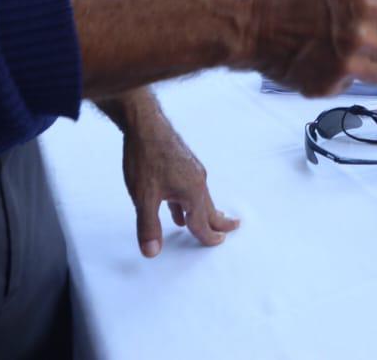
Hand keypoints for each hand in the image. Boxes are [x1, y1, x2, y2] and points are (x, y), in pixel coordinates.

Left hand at [121, 112, 238, 256]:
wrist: (144, 124)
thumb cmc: (146, 157)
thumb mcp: (143, 196)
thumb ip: (148, 226)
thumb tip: (152, 252)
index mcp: (192, 191)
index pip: (201, 222)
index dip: (207, 236)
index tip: (218, 242)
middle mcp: (197, 180)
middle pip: (209, 208)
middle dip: (220, 221)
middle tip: (233, 228)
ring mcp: (192, 169)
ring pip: (200, 197)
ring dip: (204, 211)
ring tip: (209, 219)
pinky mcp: (184, 162)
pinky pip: (191, 187)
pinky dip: (189, 201)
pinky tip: (176, 206)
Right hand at [240, 0, 376, 94]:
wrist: (248, 25)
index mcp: (362, 5)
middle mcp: (358, 38)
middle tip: (366, 34)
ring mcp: (343, 67)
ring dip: (370, 63)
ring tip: (345, 50)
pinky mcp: (327, 88)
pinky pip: (351, 84)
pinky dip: (342, 76)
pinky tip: (321, 60)